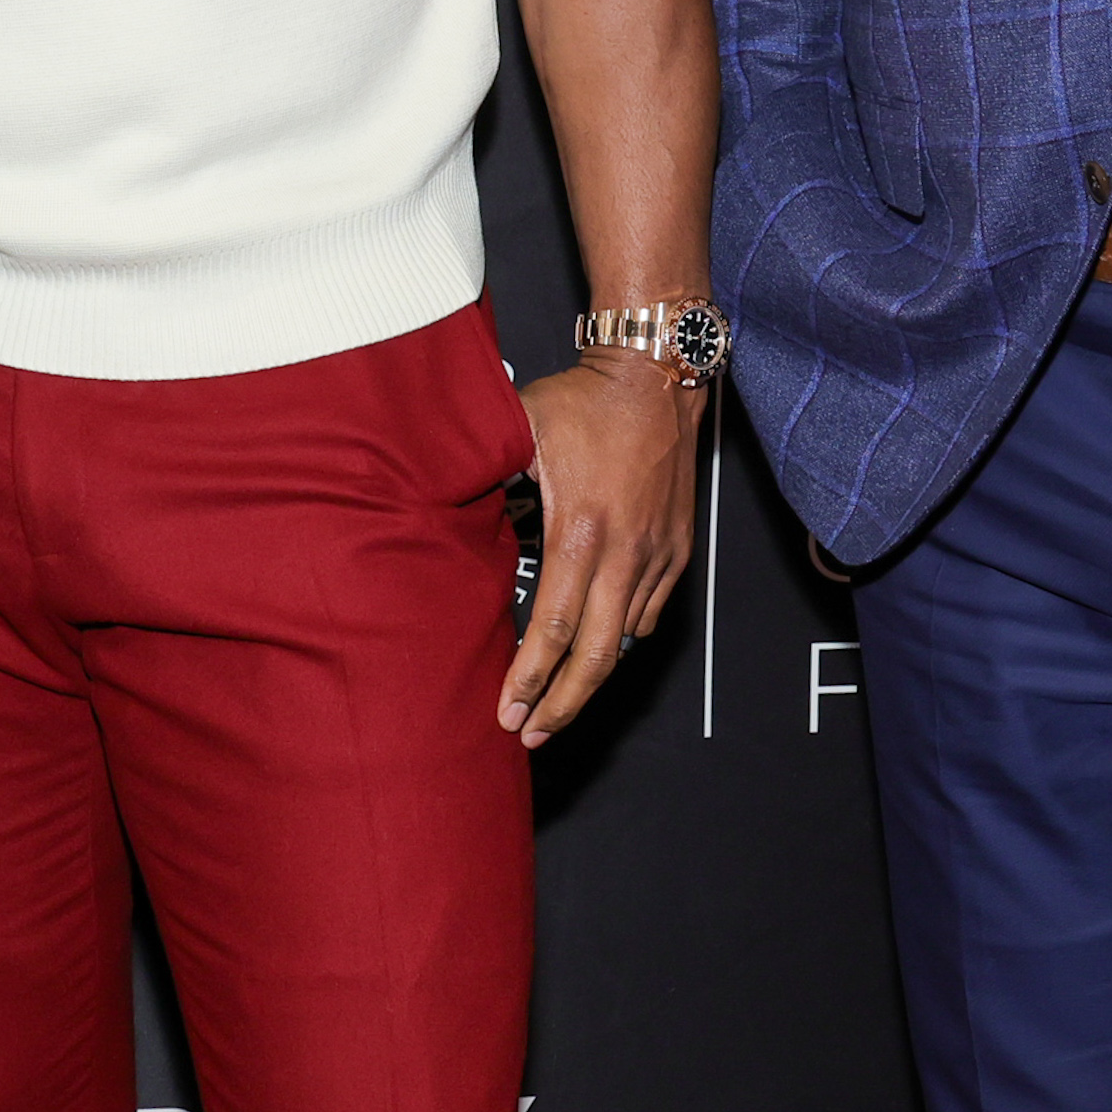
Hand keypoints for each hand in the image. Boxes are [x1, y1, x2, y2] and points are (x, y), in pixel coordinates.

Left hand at [498, 356, 703, 746]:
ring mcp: (658, 556)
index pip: (554, 627)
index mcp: (581, 530)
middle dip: (562, 706)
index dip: (530, 678)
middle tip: (531, 737)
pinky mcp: (678, 551)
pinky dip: (622, 639)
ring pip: (625, 641)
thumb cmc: (582, 399)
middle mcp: (626, 553)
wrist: (656, 374)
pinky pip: (649, 614)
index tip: (509, 714)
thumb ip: (483, 475)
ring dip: (590, 678)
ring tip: (555, 706)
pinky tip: (595, 652)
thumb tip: (434, 501)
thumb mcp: (519, 431)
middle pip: (598, 656)